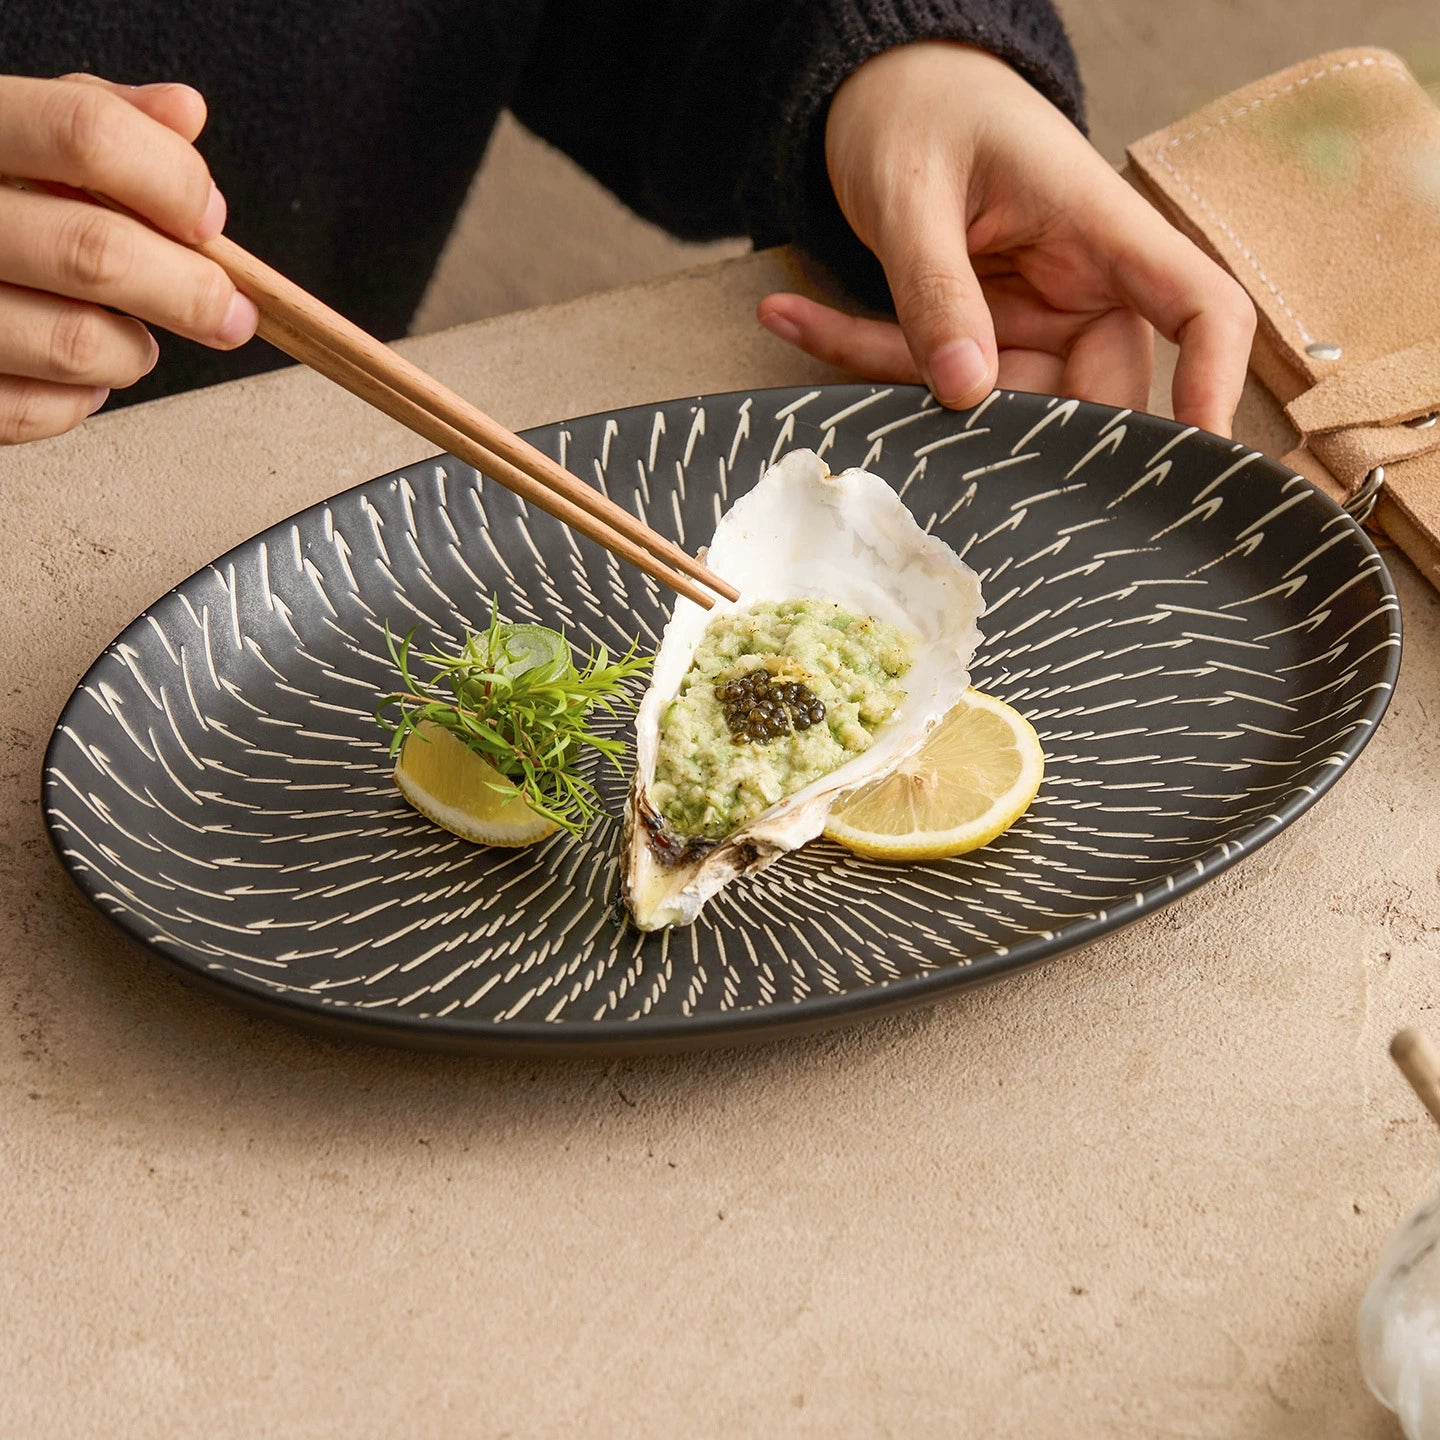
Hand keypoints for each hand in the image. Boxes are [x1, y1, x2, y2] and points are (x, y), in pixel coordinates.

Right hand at [0, 74, 257, 443]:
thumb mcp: (8, 125)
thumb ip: (92, 116)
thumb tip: (182, 114)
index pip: (88, 135)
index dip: (172, 181)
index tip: (208, 219)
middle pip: (96, 252)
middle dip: (192, 292)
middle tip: (227, 309)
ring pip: (79, 344)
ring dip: (134, 352)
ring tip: (135, 340)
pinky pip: (36, 410)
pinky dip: (81, 400)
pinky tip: (78, 372)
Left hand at [757, 43, 1255, 435]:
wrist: (887, 92)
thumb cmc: (917, 113)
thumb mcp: (912, 194)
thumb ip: (935, 290)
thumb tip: (964, 393)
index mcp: (1103, 231)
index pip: (1200, 307)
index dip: (1216, 380)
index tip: (1200, 453)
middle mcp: (1084, 289)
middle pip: (1085, 396)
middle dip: (993, 415)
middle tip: (896, 392)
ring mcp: (1034, 323)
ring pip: (994, 403)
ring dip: (895, 376)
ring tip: (796, 315)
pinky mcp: (984, 340)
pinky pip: (938, 382)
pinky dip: (864, 359)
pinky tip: (790, 317)